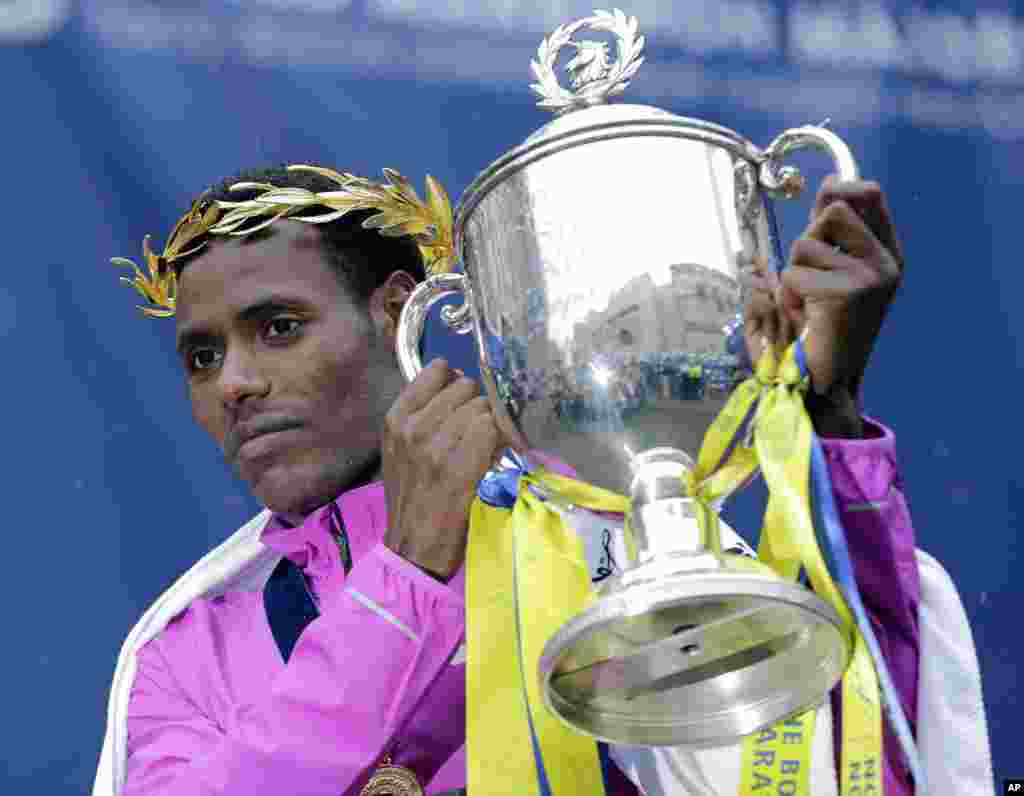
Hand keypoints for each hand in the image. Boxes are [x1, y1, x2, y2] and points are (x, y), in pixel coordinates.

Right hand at [381, 358, 502, 579]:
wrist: (413, 547)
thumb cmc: (412, 497)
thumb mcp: (399, 449)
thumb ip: (420, 414)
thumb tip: (457, 380)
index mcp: (396, 419)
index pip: (438, 371)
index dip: (455, 382)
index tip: (461, 401)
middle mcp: (414, 428)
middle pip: (466, 387)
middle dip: (476, 405)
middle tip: (475, 431)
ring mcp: (437, 447)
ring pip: (482, 408)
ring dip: (490, 425)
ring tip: (483, 448)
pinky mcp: (461, 468)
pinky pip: (490, 430)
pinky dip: (498, 442)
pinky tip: (491, 459)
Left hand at [744, 176, 903, 435]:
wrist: (831, 378)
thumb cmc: (826, 326)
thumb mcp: (836, 272)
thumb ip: (834, 234)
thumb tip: (830, 185)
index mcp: (889, 254)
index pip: (869, 195)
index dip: (840, 190)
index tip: (825, 197)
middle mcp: (887, 262)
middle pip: (833, 210)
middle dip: (808, 238)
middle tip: (809, 275)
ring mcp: (871, 276)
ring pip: (805, 243)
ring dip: (792, 272)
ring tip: (806, 302)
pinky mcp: (847, 292)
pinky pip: (794, 274)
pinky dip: (787, 295)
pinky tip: (803, 316)